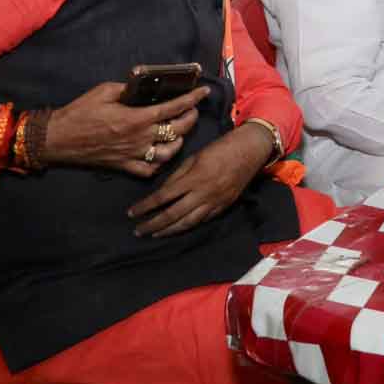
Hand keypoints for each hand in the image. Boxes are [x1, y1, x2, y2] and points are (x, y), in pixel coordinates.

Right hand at [44, 82, 207, 177]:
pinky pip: (149, 170)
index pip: (174, 108)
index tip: (204, 92)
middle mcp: (140, 138)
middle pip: (178, 130)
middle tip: (191, 110)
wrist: (56, 139)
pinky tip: (161, 154)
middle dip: (190, 118)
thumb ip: (129, 88)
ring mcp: (133, 155)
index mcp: (137, 118)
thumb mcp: (105, 92)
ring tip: (179, 133)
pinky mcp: (123, 166)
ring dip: (178, 142)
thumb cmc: (79, 113)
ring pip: (169, 154)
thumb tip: (144, 84)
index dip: (193, 99)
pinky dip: (160, 164)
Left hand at [127, 120, 272, 236]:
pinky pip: (203, 220)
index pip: (163, 197)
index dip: (145, 206)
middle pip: (173, 215)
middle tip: (138, 231)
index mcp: (193, 178)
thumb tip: (162, 191)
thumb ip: (178, 175)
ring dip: (168, 231)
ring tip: (155, 234)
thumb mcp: (195, 156)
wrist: (251, 150)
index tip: (131, 213)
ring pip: (188, 222)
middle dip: (153, 224)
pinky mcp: (224, 206)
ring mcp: (215, 202)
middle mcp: (203, 193)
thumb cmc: (221, 148)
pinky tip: (179, 228)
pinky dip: (189, 226)